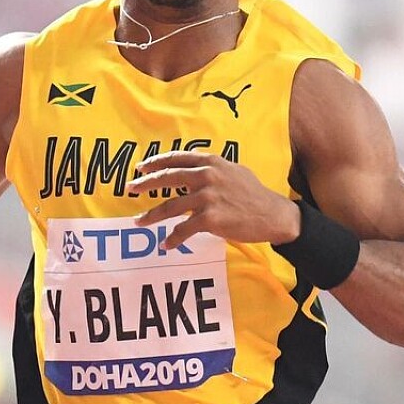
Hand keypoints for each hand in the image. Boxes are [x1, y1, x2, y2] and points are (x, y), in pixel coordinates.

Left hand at [130, 151, 300, 248]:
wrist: (273, 214)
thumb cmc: (254, 194)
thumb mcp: (234, 171)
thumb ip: (212, 168)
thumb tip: (194, 169)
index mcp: (211, 162)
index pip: (176, 159)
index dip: (155, 162)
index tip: (140, 168)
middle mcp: (207, 176)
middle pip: (167, 178)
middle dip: (145, 183)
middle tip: (130, 188)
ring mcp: (208, 197)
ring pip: (170, 206)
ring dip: (151, 215)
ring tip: (139, 221)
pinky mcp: (211, 219)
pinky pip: (184, 229)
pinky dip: (173, 238)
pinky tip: (166, 244)